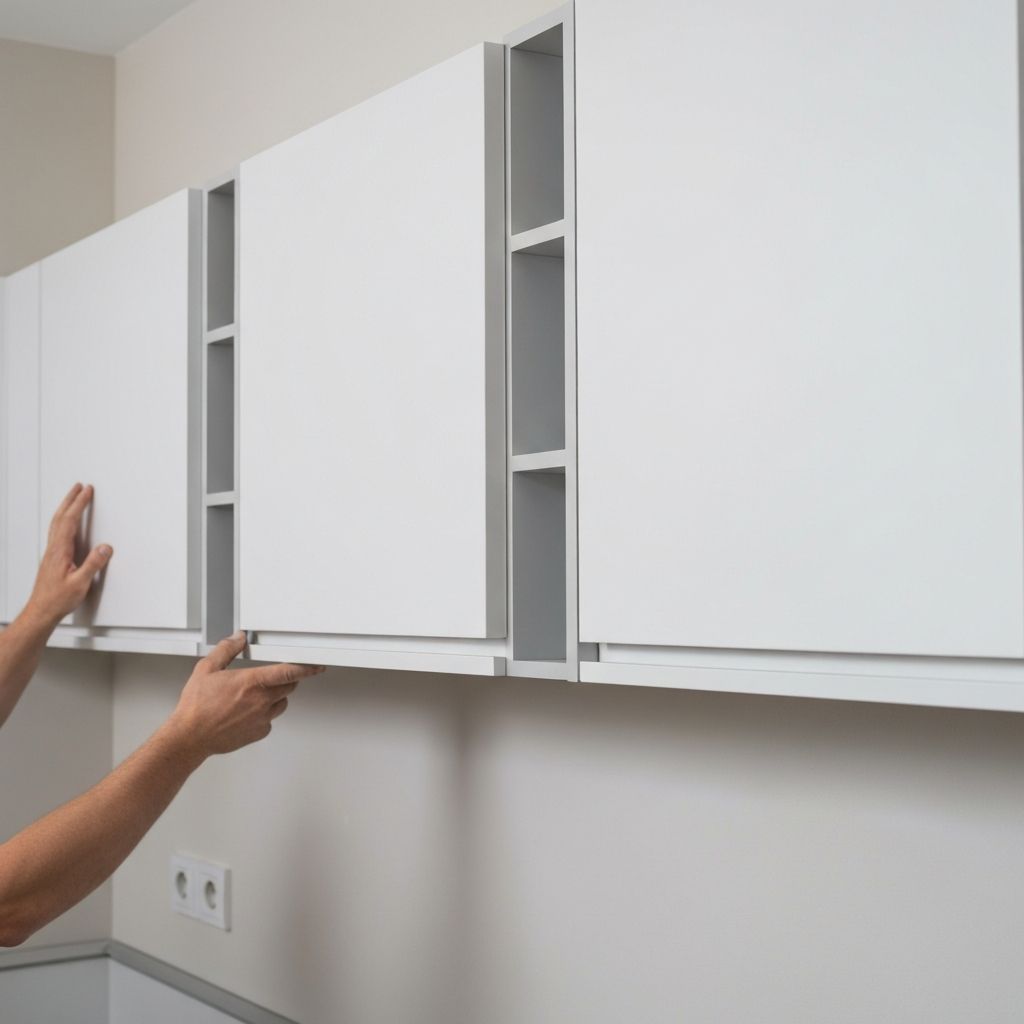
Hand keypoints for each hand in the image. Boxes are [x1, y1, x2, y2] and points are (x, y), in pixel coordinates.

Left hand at [26, 484, 112, 628]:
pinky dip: (63, 521)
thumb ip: (93, 564)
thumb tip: (105, 548)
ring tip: (73, 499)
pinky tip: (67, 524)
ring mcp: (51, 553)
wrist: (41, 611)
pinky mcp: (52, 559)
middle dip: (70, 500)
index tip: (87, 491)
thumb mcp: (80, 584)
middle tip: (79, 487)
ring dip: (65, 508)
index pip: (70, 521)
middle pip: (60, 517)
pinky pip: (57, 532)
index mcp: (60, 551)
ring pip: (56, 524)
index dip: (79, 504)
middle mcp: (53, 549)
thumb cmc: (57, 600)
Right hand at [165, 632, 323, 758]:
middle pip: (289, 687)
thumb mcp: (207, 670)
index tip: (317, 665)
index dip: (307, 667)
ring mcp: (262, 718)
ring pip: (281, 703)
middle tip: (271, 678)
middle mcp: (261, 701)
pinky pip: (271, 720)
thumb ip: (226, 650)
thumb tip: (237, 638)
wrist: (190, 737)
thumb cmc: (196, 707)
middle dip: (286, 680)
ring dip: (276, 697)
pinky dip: (265, 715)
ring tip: (255, 696)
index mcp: (251, 682)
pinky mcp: (259, 732)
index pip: (289, 672)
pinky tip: (248, 712)